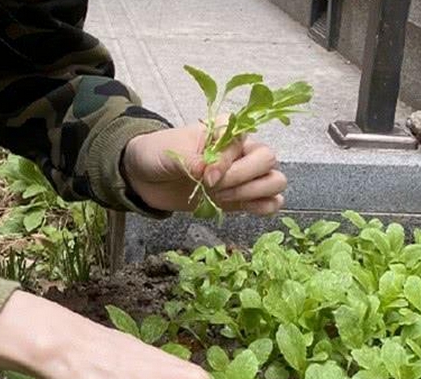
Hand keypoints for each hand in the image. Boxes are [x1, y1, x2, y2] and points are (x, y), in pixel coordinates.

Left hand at [123, 118, 286, 215]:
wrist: (146, 179)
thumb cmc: (158, 155)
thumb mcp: (170, 153)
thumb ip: (192, 161)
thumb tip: (210, 176)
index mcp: (226, 129)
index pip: (243, 141)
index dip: (227, 161)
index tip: (205, 176)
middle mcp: (241, 149)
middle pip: (267, 159)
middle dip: (242, 177)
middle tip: (214, 188)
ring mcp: (244, 174)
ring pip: (275, 180)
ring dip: (253, 192)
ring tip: (224, 198)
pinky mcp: (242, 197)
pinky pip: (270, 202)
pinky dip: (263, 207)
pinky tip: (243, 208)